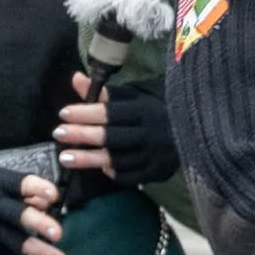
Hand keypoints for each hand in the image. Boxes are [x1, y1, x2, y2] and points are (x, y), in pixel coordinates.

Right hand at [0, 165, 66, 254]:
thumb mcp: (5, 181)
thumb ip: (29, 192)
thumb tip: (49, 204)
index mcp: (1, 184)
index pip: (21, 184)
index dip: (37, 189)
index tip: (54, 195)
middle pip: (17, 216)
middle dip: (38, 225)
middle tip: (58, 234)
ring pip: (16, 242)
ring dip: (40, 253)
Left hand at [56, 72, 176, 184]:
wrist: (196, 129)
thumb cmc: (159, 108)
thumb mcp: (136, 95)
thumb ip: (105, 93)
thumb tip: (76, 79)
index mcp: (146, 110)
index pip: (112, 112)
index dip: (86, 113)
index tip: (64, 114)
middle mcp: (151, 133)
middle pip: (112, 136)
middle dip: (83, 135)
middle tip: (58, 134)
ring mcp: (155, 155)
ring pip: (118, 159)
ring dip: (89, 159)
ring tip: (65, 157)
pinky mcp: (158, 171)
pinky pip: (130, 176)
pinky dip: (113, 172)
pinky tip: (99, 168)